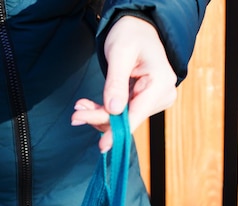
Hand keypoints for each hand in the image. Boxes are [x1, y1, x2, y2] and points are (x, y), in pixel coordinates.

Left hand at [71, 16, 176, 151]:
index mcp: (161, 83)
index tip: (103, 145)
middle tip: (76, 115)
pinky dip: (103, 111)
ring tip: (80, 107)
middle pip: (127, 119)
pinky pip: (121, 114)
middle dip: (99, 117)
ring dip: (98, 114)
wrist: (136, 29)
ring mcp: (153, 101)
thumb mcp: (120, 54)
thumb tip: (114, 111)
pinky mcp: (143, 103)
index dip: (118, 131)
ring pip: (122, 119)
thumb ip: (116, 83)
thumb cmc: (130, 34)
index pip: (136, 114)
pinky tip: (87, 106)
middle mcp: (161, 96)